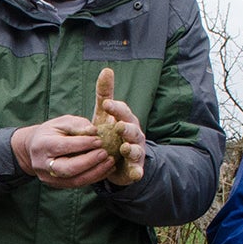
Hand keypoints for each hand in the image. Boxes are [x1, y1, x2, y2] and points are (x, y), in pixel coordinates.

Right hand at [12, 116, 113, 188]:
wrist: (34, 148)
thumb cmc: (51, 132)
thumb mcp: (61, 122)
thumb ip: (77, 124)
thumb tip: (94, 131)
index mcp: (42, 145)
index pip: (64, 146)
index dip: (83, 144)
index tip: (99, 140)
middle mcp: (43, 164)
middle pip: (68, 168)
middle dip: (89, 161)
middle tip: (105, 153)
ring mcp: (49, 178)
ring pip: (75, 180)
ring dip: (96, 172)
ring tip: (110, 162)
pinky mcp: (57, 185)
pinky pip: (78, 184)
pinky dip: (94, 177)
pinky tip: (106, 169)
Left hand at [91, 67, 143, 184]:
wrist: (120, 159)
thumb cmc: (112, 133)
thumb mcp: (105, 115)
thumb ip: (105, 94)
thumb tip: (106, 69)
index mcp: (126, 120)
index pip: (123, 111)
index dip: (116, 108)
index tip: (106, 104)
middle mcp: (134, 135)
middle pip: (132, 130)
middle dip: (127, 128)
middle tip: (119, 126)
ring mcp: (136, 152)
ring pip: (136, 149)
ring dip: (132, 149)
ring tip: (125, 148)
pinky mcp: (135, 168)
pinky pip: (137, 170)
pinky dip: (137, 171)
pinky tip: (135, 174)